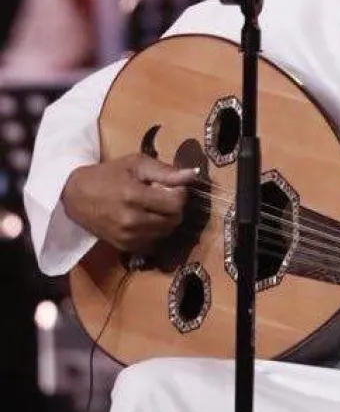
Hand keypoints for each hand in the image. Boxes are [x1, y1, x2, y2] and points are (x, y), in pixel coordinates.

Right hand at [62, 154, 199, 253]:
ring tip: (152, 208)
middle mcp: (131, 220)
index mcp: (134, 196)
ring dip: (166, 220)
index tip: (172, 187)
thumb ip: (165, 171)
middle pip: (174, 219)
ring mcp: (128, 236)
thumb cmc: (108, 176)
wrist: (75, 196)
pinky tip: (146, 221)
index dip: (180, 193)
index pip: (176, 203)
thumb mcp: (135, 164)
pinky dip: (156, 232)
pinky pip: (154, 243)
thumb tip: (191, 175)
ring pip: (166, 232)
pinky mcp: (124, 247)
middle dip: (174, 207)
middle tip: (161, 197)